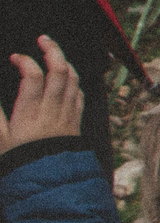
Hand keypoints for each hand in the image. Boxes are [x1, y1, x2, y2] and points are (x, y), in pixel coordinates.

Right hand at [3, 37, 83, 151]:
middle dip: (53, 50)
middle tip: (43, 39)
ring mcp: (68, 114)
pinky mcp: (77, 121)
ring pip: (74, 79)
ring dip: (66, 62)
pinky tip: (67, 78)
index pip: (33, 75)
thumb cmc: (19, 162)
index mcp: (30, 112)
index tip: (16, 57)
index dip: (25, 61)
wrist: (47, 183)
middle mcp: (52, 109)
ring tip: (54, 54)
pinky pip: (81, 94)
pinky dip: (74, 81)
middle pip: (60, 70)